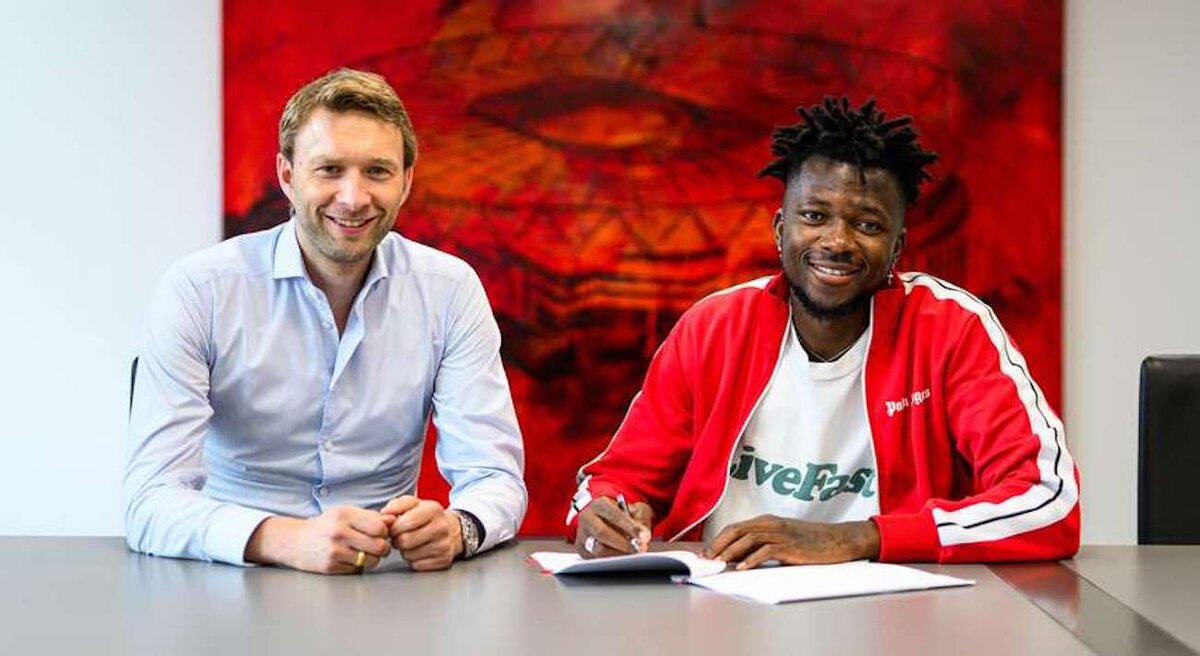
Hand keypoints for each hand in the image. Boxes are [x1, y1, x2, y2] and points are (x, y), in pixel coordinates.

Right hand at [244, 506, 393, 573]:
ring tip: (363, 552)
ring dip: (372, 558)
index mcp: (345, 515)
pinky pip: (358, 569)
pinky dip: (358, 566)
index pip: (380, 526)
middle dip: (382, 548)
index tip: (381, 533)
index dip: (385, 532)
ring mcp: (334, 551)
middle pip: (379, 545)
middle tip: (377, 546)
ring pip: (372, 560)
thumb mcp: (345, 514)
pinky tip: (349, 558)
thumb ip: (370, 517)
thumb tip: (393, 520)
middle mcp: (339, 532)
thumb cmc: (325, 526)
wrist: (294, 541)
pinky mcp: (330, 567)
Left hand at [380, 495, 461, 570]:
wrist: (450, 529)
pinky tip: (418, 551)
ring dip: (405, 551)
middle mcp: (442, 527)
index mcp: (433, 509)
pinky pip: (417, 566)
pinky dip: (413, 560)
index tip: (395, 527)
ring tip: (411, 543)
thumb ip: (396, 505)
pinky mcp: (444, 560)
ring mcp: (444, 545)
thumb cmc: (426, 516)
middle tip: (401, 536)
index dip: (394, 527)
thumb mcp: (413, 504)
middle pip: (405, 541)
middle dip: (398, 540)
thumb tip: (384, 514)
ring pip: (409, 555)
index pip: (407, 522)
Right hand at [574, 496, 652, 557]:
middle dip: (624, 543)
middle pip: (602, 533)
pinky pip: (596, 559)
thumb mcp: (635, 509)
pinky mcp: (582, 550)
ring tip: (635, 555)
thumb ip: (641, 518)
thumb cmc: (622, 515)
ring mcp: (582, 535)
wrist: (604, 520)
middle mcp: (587, 518)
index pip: (614, 515)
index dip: (630, 526)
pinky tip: (625, 560)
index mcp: (599, 504)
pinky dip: (613, 561)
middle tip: (640, 549)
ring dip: (619, 554)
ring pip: (598, 549)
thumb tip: (643, 535)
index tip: (644, 536)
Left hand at [703, 516, 879, 569]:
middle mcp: (770, 524)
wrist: (837, 539)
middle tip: (706, 559)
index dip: (718, 539)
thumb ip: (762, 544)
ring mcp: (780, 533)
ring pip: (747, 539)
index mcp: (766, 521)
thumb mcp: (782, 538)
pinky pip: (765, 551)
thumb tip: (738, 557)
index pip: (735, 527)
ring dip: (730, 552)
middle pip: (736, 530)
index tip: (706, 553)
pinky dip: (751, 559)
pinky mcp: (789, 546)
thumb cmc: (810, 541)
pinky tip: (742, 568)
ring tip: (719, 564)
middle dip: (718, 545)